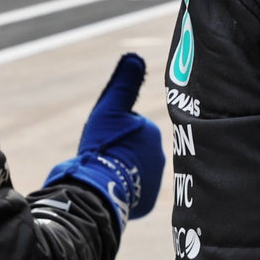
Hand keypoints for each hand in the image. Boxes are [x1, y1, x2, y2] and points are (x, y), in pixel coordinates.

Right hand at [45, 54, 163, 229]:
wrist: (99, 187)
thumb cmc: (104, 144)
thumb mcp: (110, 107)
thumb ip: (124, 83)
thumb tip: (135, 57)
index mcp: (152, 133)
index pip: (131, 127)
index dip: (114, 130)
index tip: (104, 138)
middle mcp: (159, 157)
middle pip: (134, 149)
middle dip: (121, 150)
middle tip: (103, 155)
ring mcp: (153, 181)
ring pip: (135, 170)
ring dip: (123, 170)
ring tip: (106, 172)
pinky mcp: (146, 202)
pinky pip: (134, 191)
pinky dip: (125, 189)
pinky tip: (112, 188)